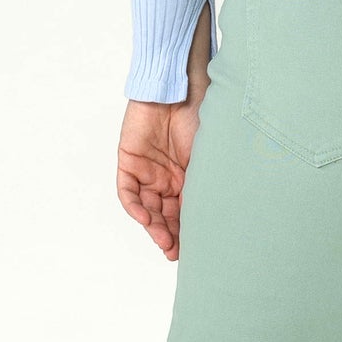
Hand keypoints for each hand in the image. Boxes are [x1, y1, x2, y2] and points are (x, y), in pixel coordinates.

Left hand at [116, 6, 210, 260]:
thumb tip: (214, 221)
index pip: (184, 212)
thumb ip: (203, 186)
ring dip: (154, 226)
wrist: (179, 89)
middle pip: (164, 214)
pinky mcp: (129, 161)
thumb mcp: (207, 160)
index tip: (191, 251)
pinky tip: (147, 218)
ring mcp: (147, 171)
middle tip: (175, 251)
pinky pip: (128, 192)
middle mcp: (166, 178)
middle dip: (169, 235)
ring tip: (163, 240)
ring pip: (146, 208)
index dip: (186, 232)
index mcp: (187, 177)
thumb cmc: (200, 117)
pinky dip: (135, 207)